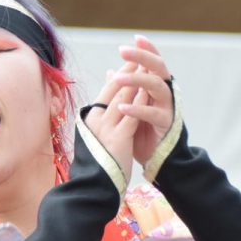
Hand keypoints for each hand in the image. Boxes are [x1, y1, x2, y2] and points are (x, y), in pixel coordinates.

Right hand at [83, 61, 143, 180]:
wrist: (93, 186)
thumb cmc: (98, 161)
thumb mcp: (97, 133)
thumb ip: (102, 112)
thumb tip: (104, 98)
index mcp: (91, 118)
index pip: (107, 90)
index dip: (120, 73)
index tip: (131, 59)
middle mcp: (97, 120)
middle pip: (115, 89)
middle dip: (129, 70)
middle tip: (140, 55)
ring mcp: (106, 129)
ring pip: (122, 99)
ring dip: (136, 81)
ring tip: (147, 66)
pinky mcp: (118, 139)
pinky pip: (131, 116)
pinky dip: (139, 102)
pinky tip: (148, 92)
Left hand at [114, 35, 174, 165]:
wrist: (158, 158)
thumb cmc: (144, 132)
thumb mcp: (131, 107)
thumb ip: (124, 89)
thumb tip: (111, 71)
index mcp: (157, 87)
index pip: (154, 63)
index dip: (148, 49)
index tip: (136, 38)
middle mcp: (165, 93)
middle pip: (158, 68)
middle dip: (142, 57)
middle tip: (123, 50)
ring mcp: (168, 107)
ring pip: (156, 86)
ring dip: (136, 81)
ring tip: (117, 79)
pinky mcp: (166, 124)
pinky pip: (152, 113)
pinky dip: (137, 109)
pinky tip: (123, 107)